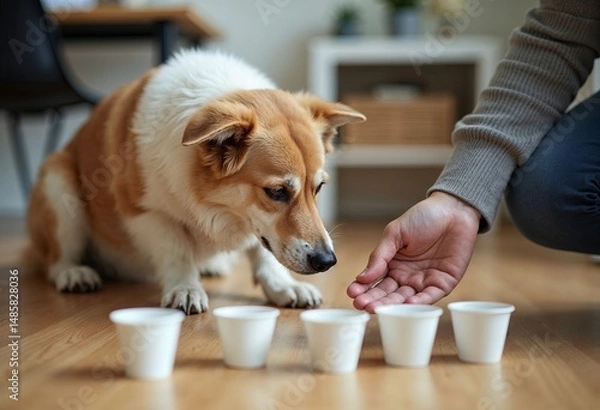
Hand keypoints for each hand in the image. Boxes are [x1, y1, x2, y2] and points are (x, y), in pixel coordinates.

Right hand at [347, 192, 480, 311]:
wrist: (453, 210)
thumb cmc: (423, 218)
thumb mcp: (395, 233)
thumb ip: (379, 256)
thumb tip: (362, 277)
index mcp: (392, 264)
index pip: (375, 281)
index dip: (363, 288)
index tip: (351, 293)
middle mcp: (406, 276)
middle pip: (388, 293)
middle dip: (374, 300)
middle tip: (361, 306)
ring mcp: (424, 281)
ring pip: (405, 298)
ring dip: (392, 305)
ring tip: (377, 309)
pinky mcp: (443, 283)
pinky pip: (430, 296)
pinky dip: (419, 302)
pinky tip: (406, 304)